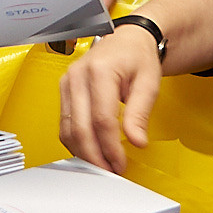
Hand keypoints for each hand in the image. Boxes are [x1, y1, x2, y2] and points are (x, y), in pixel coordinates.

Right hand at [60, 19, 161, 171]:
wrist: (127, 40)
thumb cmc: (137, 56)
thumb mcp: (149, 82)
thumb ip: (140, 113)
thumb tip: (136, 141)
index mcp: (99, 71)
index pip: (101, 119)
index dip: (110, 147)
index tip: (120, 163)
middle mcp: (77, 76)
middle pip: (80, 128)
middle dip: (94, 156)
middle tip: (110, 171)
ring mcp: (67, 84)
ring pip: (67, 130)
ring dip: (83, 153)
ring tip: (102, 165)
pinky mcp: (64, 91)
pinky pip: (65, 124)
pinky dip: (76, 142)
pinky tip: (91, 151)